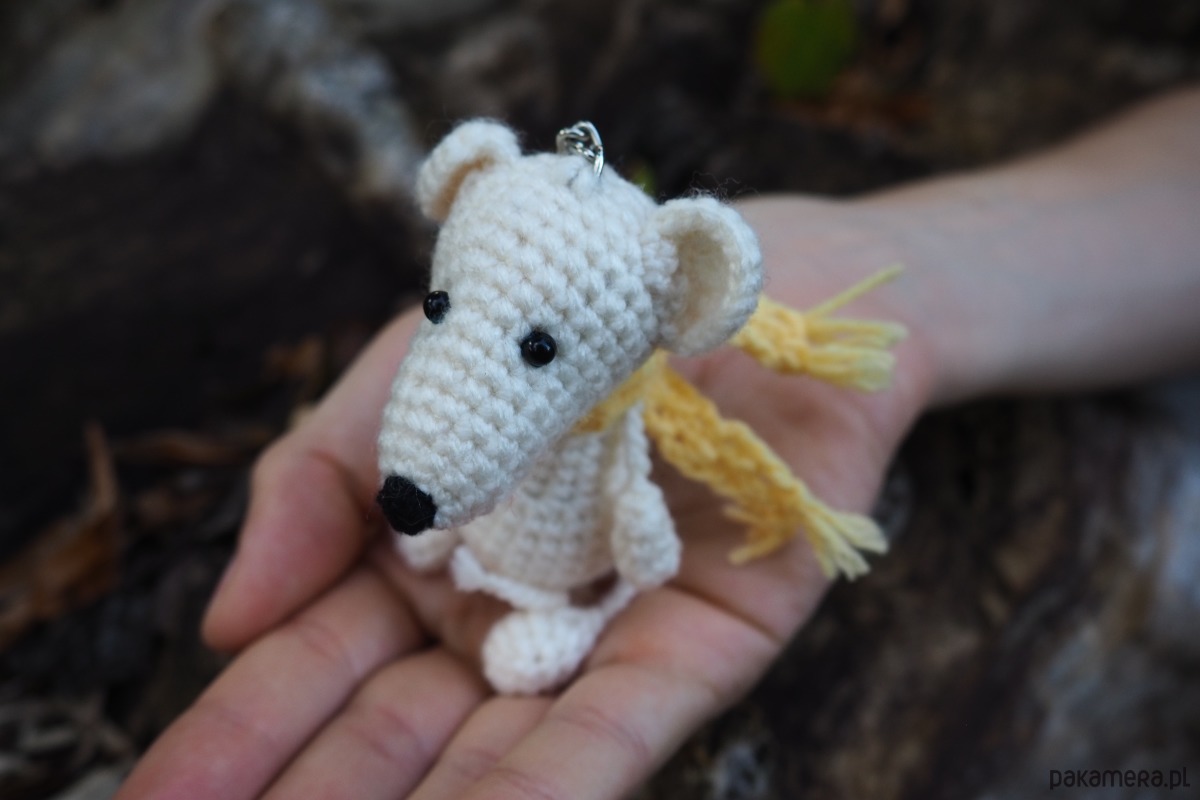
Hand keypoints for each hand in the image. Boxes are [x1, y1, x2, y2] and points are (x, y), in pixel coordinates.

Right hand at [115, 196, 935, 799]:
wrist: (732, 264)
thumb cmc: (565, 306)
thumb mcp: (410, 377)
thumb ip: (317, 486)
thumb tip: (223, 624)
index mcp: (428, 559)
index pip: (319, 662)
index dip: (243, 728)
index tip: (162, 795)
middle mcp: (505, 617)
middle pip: (394, 729)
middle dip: (312, 793)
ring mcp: (596, 639)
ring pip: (493, 752)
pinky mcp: (696, 648)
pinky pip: (612, 730)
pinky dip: (543, 789)